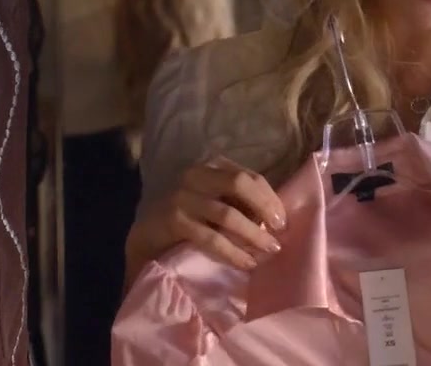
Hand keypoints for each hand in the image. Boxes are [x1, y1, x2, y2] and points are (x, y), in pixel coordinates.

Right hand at [126, 157, 286, 274]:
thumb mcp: (216, 205)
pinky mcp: (173, 220)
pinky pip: (211, 238)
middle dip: (264, 208)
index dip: (270, 198)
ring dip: (253, 235)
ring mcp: (182, 196)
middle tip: (279, 233)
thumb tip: (275, 218)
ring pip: (227, 214)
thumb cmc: (189, 221)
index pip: (249, 176)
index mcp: (210, 167)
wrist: (147, 238)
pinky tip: (246, 263)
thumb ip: (239, 204)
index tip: (283, 221)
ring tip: (268, 251)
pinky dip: (232, 252)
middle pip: (240, 183)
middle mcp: (196, 175)